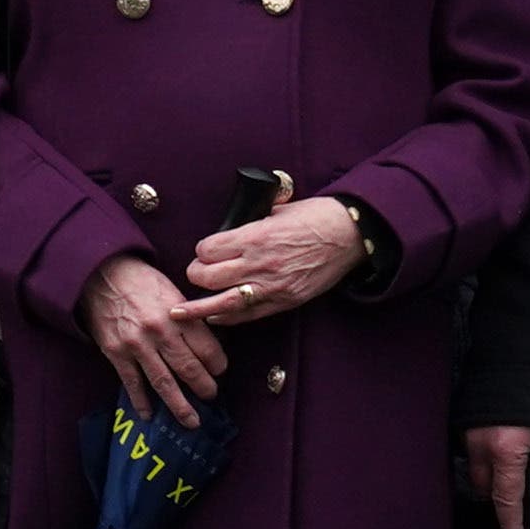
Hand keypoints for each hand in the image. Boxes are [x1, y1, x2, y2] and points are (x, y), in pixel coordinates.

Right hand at [80, 253, 228, 422]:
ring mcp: (137, 345)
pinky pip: (132, 383)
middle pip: (189, 369)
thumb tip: (208, 343)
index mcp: (178, 314)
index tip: (220, 371)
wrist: (101, 274)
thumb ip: (188, 317)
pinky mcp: (116, 353)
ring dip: (180, 406)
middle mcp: (160, 332)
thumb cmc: (141, 281)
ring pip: (164, 383)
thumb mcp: (172, 291)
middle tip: (211, 397)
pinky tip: (149, 416)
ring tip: (191, 421)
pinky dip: (142, 402)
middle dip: (204, 388)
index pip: (207, 348)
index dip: (218, 365)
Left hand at [183, 196, 368, 323]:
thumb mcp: (278, 210)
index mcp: (255, 236)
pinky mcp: (284, 301)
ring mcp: (271, 286)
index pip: (208, 250)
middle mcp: (259, 264)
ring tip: (179, 313)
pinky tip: (214, 318)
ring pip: (222, 303)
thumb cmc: (316, 217)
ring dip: (198, 309)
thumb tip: (232, 231)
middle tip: (195, 273)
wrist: (350, 235)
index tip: (205, 251)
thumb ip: (252, 224)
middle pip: (208, 277)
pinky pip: (247, 315)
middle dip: (196, 275)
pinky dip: (227, 318)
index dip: (201, 250)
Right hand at [463, 425, 529, 528]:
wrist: (522, 348)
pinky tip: (502, 454)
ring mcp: (469, 432)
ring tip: (512, 478)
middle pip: (484, 487)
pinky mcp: (467, 421)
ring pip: (474, 470)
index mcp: (505, 451)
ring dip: (489, 479)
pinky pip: (472, 452)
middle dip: (497, 500)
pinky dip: (484, 460)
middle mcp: (480, 445)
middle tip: (518, 504)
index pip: (506, 498)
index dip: (510, 524)